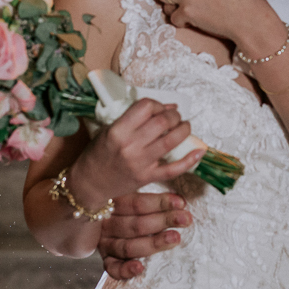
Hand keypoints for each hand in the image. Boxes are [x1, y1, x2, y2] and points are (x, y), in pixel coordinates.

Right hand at [68, 99, 202, 205]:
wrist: (89, 184)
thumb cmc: (96, 154)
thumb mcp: (107, 129)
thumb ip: (132, 118)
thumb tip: (165, 107)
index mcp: (118, 131)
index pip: (146, 107)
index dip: (157, 103)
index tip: (159, 107)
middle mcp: (130, 146)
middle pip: (162, 122)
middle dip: (174, 115)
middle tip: (175, 116)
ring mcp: (141, 163)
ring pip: (171, 141)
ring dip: (183, 129)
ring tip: (185, 126)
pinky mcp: (148, 178)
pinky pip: (174, 169)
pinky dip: (190, 160)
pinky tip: (199, 151)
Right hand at [98, 192, 191, 279]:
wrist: (96, 220)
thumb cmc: (129, 204)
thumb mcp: (133, 190)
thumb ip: (148, 187)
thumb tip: (177, 195)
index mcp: (111, 203)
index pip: (136, 203)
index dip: (160, 203)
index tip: (181, 203)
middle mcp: (105, 223)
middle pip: (135, 225)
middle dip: (163, 221)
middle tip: (185, 219)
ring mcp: (104, 243)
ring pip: (128, 246)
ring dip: (153, 243)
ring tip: (175, 238)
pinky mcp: (106, 260)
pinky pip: (113, 268)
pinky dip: (126, 269)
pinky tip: (140, 268)